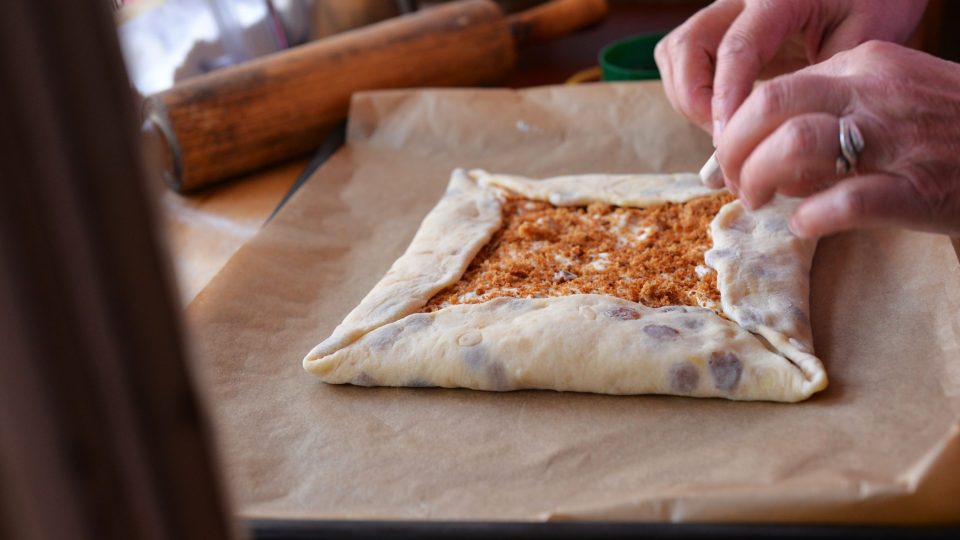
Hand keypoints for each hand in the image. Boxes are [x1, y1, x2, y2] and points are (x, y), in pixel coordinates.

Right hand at [654, 0, 926, 143]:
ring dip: (687, 97)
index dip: (726, 99)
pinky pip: (683, 59)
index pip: (736, 48)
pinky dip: (691, 91)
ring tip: (725, 129)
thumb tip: (777, 129)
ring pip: (675, 53)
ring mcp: (724, 12)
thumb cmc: (875, 4)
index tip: (729, 140)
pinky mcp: (719, 28)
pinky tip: (723, 114)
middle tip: (724, 137)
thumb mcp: (862, 38)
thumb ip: (817, 79)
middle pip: (685, 46)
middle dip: (693, 99)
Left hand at [716, 41, 959, 237]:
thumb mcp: (890, 94)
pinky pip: (845, 200)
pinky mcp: (916, 189)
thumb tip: (762, 147)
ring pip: (795, 143)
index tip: (733, 161)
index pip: (771, 90)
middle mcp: (874, 92)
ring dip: (761, 179)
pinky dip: (812, 216)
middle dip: (734, 151)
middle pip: (768, 107)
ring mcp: (895, 139)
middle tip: (737, 185)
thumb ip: (831, 109)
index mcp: (863, 64)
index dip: (737, 131)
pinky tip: (805, 225)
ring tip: (762, 203)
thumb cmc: (948, 129)